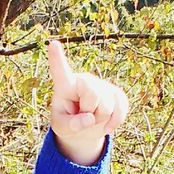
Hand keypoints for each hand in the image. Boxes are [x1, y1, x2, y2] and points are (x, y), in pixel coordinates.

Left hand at [46, 38, 129, 164]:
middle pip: (93, 93)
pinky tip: (107, 126)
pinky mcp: (116, 94)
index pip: (60, 71)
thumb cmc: (68, 123)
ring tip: (92, 118)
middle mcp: (84, 80)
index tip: (53, 44)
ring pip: (108, 104)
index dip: (57, 58)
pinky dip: (114, 121)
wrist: (84, 129)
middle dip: (89, 111)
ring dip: (100, 119)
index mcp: (65, 85)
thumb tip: (90, 119)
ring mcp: (101, 85)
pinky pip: (121, 108)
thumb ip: (71, 126)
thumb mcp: (62, 128)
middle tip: (83, 116)